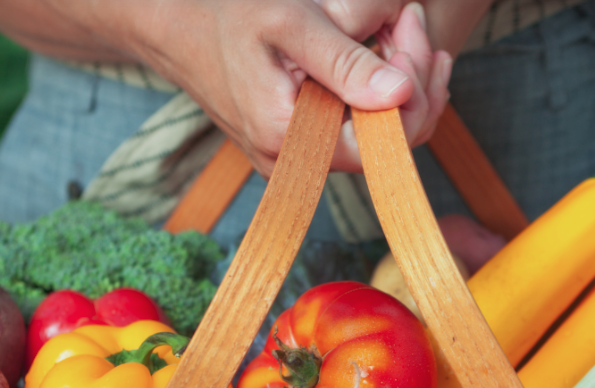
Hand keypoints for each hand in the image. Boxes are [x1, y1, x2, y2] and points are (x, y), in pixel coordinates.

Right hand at [138, 1, 451, 174]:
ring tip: (402, 31)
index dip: (414, 90)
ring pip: (379, 138)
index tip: (410, 31)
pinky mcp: (303, 146)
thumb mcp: (291, 24)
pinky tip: (388, 53)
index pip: (384, 144)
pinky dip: (380, 92)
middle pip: (389, 144)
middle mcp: (295, 163)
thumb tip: (401, 94)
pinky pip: (358, 131)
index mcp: (290, 138)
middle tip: (411, 22)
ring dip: (403, 84)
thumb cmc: (230, 18)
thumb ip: (345, 61)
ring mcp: (300, 159)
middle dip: (415, 80)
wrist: (180, 30)